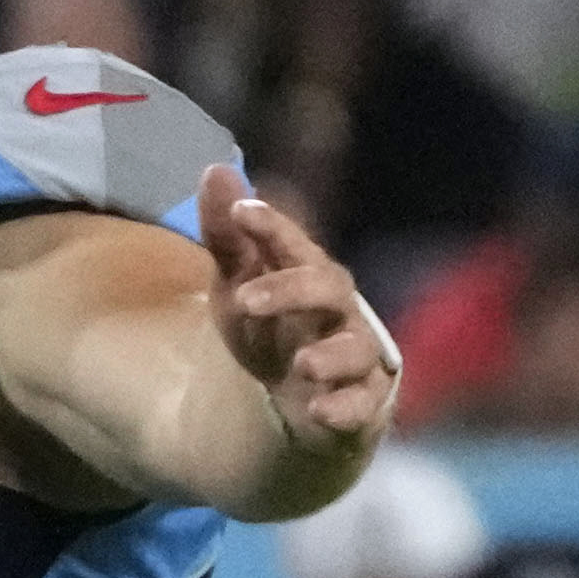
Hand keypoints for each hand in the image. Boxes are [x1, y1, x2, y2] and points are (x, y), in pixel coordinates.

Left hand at [197, 169, 395, 468]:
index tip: (240, 212)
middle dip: (293, 289)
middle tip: (245, 298)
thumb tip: (215, 168)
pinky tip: (320, 409)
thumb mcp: (238, 285)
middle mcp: (339, 311)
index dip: (272, 227)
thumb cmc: (270, 330)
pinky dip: (346, 409)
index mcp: (309, 275)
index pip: (295, 244)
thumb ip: (227, 237)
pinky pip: (364, 406)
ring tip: (304, 364)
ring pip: (357, 350)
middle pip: (329, 288)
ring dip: (332, 356)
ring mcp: (355, 358)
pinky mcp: (363, 404)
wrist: (290, 402)